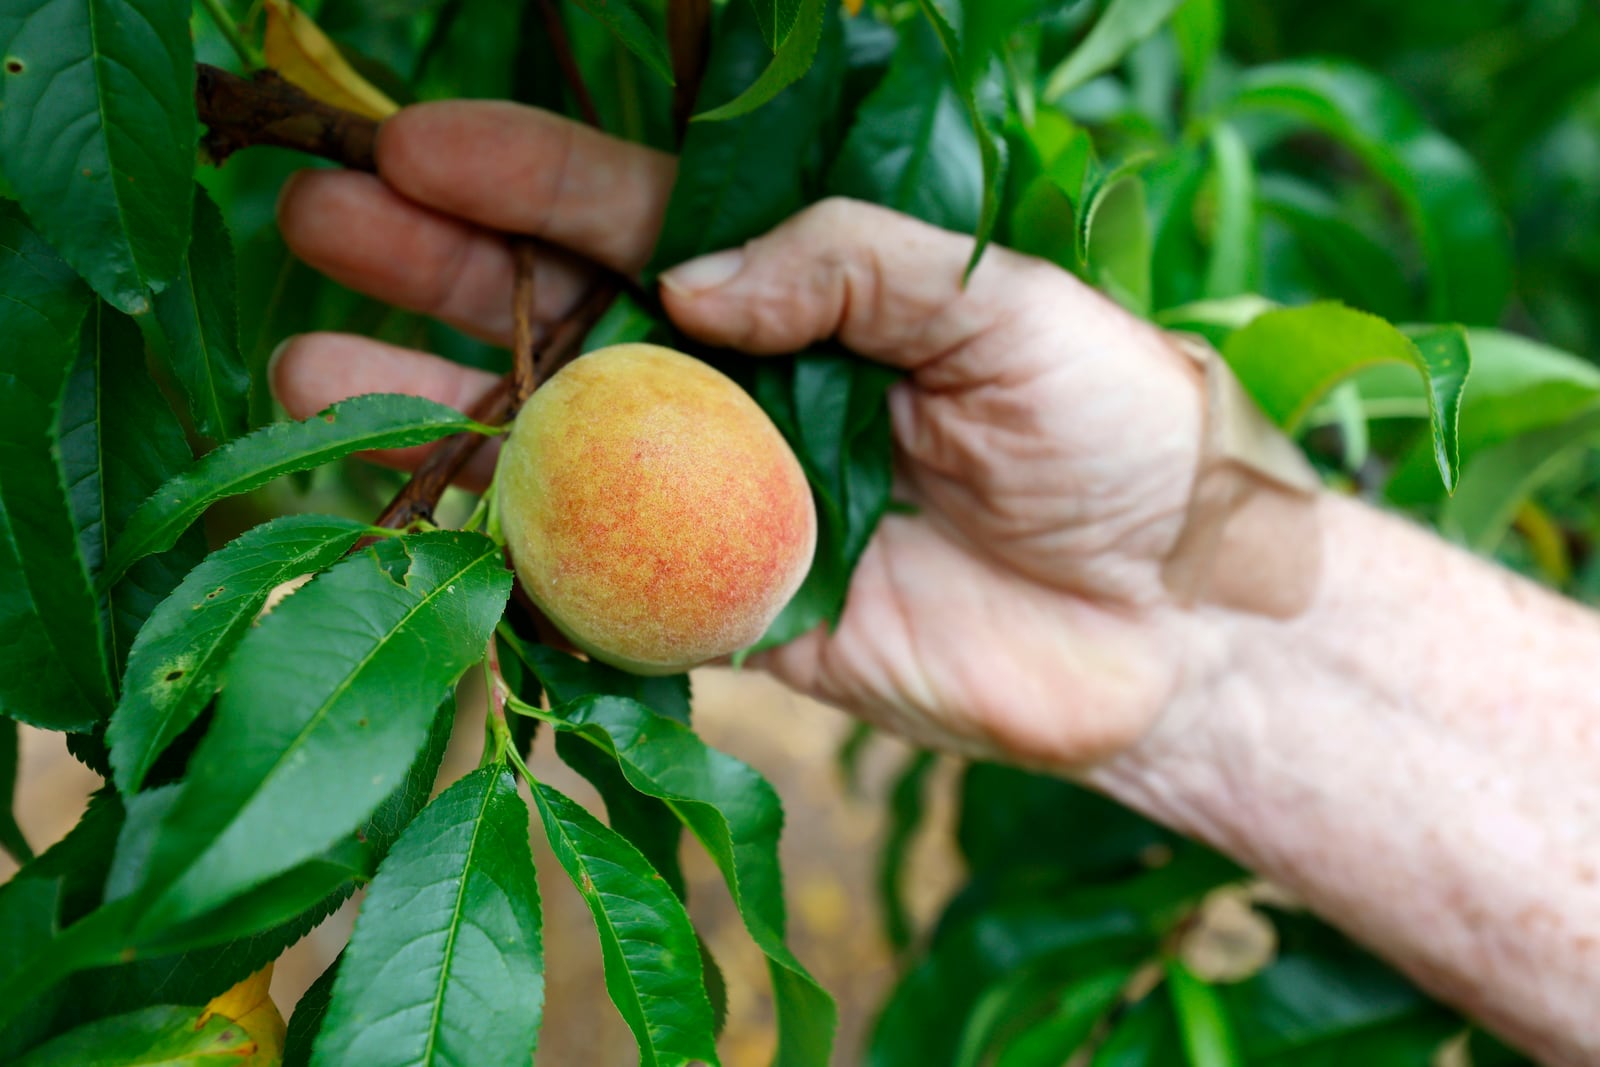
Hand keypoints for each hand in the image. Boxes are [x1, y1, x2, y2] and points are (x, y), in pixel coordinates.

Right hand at [273, 100, 1211, 771]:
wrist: (1174, 625)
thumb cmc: (1116, 435)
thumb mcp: (1002, 304)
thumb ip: (848, 263)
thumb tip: (683, 280)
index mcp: (804, 287)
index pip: (638, 216)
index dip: (530, 178)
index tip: (415, 144)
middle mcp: (743, 383)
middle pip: (563, 314)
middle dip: (439, 266)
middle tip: (316, 215)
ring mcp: (722, 499)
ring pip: (553, 445)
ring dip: (431, 404)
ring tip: (303, 360)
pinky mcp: (729, 612)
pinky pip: (597, 581)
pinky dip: (503, 553)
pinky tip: (405, 510)